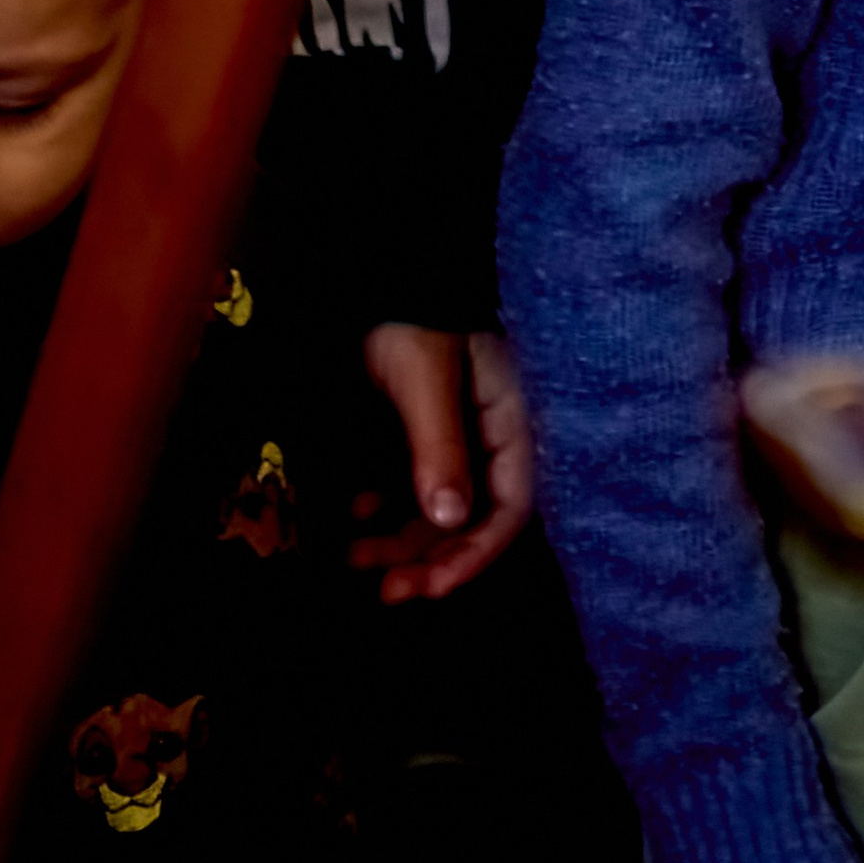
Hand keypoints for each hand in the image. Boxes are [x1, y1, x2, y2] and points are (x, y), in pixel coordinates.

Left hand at [355, 328, 534, 599]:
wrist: (382, 271)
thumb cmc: (414, 316)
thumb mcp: (427, 380)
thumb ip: (440, 448)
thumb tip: (451, 521)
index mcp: (512, 420)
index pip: (509, 506)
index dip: (474, 554)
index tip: (430, 588)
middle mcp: (488, 436)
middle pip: (471, 516)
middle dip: (429, 557)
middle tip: (386, 592)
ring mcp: (454, 433)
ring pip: (435, 506)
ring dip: (400, 539)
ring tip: (353, 558)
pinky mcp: (419, 429)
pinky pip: (409, 484)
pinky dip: (385, 507)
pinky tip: (352, 514)